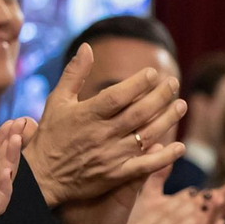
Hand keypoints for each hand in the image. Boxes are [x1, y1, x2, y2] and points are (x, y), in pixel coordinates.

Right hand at [22, 43, 184, 206]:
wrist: (43, 176)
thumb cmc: (51, 134)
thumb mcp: (57, 100)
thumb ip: (74, 74)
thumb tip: (87, 47)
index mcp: (87, 114)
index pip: (117, 96)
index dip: (138, 84)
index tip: (154, 73)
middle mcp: (101, 134)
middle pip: (138, 114)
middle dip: (160, 97)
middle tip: (174, 84)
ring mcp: (111, 156)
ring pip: (146, 136)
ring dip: (167, 120)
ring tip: (181, 105)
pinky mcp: (116, 175)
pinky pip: (145, 166)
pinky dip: (164, 157)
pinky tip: (180, 147)